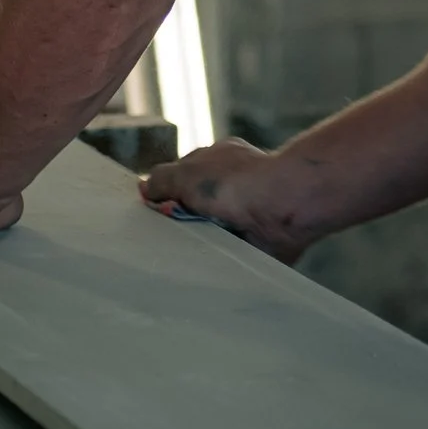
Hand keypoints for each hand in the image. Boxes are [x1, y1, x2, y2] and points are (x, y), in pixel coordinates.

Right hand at [138, 136, 313, 260]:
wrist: (282, 207)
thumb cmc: (234, 183)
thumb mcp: (186, 174)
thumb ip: (162, 180)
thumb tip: (145, 189)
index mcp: (217, 162)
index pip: (184, 177)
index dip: (166, 196)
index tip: (153, 215)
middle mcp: (232, 186)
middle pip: (196, 207)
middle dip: (181, 223)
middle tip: (163, 242)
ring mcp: (246, 212)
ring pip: (212, 232)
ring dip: (200, 244)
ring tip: (181, 260)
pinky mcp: (257, 240)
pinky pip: (231, 252)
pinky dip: (221, 259)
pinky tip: (206, 266)